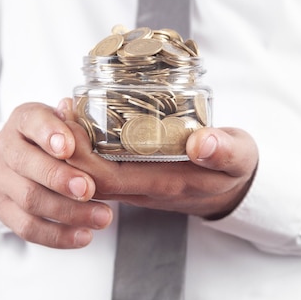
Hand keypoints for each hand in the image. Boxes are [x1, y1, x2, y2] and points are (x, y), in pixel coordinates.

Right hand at [0, 101, 112, 248]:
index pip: (31, 121)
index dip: (49, 133)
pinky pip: (28, 228)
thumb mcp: (66, 122)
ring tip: (102, 217)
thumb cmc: (54, 138)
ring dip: (68, 211)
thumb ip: (78, 122)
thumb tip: (90, 119)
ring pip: (29, 199)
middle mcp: (5, 147)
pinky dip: (58, 235)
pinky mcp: (3, 209)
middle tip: (89, 188)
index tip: (70, 147)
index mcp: (22, 120)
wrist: (18, 158)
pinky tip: (85, 236)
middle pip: (26, 164)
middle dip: (59, 178)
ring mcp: (1, 180)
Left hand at [65, 108, 258, 218]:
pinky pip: (104, 167)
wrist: (234, 191)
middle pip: (90, 178)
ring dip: (75, 147)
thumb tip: (201, 142)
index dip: (80, 155)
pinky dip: (88, 146)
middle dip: (68, 148)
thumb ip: (224, 151)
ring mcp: (138, 185)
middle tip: (60, 108)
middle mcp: (144, 189)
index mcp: (165, 184)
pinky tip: (84, 120)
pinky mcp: (137, 178)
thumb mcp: (240, 157)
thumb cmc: (235, 170)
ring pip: (94, 174)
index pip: (108, 178)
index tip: (70, 120)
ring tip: (66, 109)